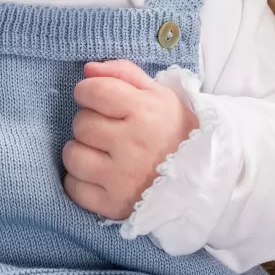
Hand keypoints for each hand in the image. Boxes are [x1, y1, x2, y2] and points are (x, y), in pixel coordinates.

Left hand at [62, 59, 198, 220]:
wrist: (202, 178)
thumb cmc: (174, 130)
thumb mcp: (158, 94)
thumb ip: (122, 73)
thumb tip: (88, 69)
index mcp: (145, 112)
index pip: (93, 90)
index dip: (87, 91)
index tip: (94, 98)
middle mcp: (132, 144)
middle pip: (81, 123)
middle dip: (89, 122)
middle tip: (107, 129)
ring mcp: (122, 178)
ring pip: (72, 155)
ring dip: (81, 151)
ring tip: (100, 152)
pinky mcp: (113, 205)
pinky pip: (73, 188)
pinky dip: (79, 181)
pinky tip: (98, 175)